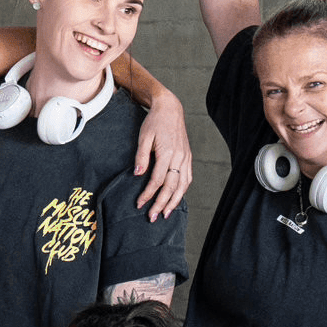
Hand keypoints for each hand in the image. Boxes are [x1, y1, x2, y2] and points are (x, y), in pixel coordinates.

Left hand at [132, 88, 193, 217]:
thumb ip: (141, 157)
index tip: (140, 204)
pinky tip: (176, 199)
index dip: (148, 194)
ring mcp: (185, 158)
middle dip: (161, 204)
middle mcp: (179, 157)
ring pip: (182, 186)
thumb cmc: (155, 122)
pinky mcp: (188, 158)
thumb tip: (138, 175)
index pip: (157, 180)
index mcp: (167, 153)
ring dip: (174, 202)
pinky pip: (187, 178)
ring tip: (166, 214)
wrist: (170, 109)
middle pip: (171, 187)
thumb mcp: (144, 137)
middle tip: (152, 217)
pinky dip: (182, 191)